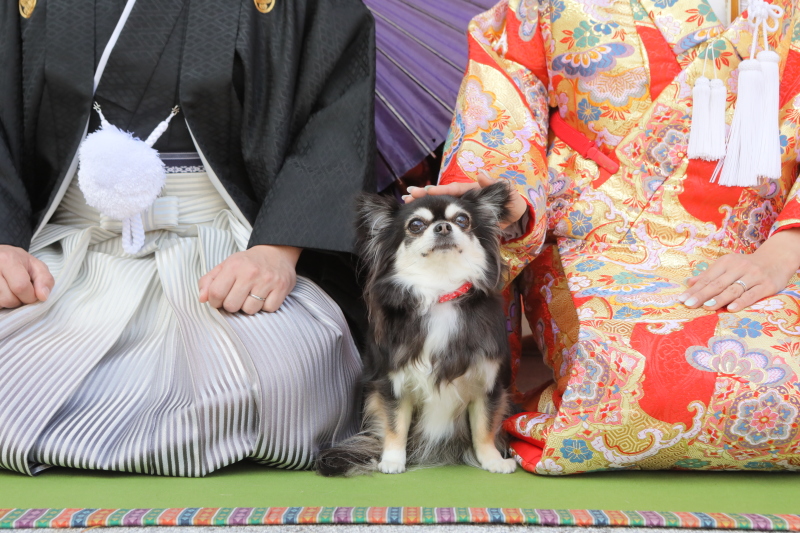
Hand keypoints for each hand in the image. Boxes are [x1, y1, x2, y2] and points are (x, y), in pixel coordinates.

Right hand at [0, 245, 54, 308]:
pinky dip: (1, 302)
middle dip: (18, 300)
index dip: (30, 296)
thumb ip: (45, 280)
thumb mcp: (36, 266)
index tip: (32, 294)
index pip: (20, 287)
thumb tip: (43, 296)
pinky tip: (3, 293)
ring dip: (8, 302)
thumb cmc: (18, 261)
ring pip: (0, 303)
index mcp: (7, 260)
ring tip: (9, 291)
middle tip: (19, 291)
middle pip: (8, 298)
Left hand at [198, 245, 300, 313]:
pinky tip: (265, 295)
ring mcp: (267, 281)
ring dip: (249, 306)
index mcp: (234, 266)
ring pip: (250, 310)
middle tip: (238, 296)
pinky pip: (268, 309)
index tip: (220, 299)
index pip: (216, 294)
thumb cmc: (248, 262)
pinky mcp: (281, 288)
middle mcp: (250, 273)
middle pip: (232, 305)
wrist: (276, 252)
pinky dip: (266, 306)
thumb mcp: (226, 266)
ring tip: (252, 295)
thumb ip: (209, 281)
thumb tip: (202, 298)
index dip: (215, 301)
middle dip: (233, 304)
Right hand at [403, 171, 528, 229]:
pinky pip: (443, 215)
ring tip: (406, 201)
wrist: (516, 217)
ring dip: (423, 203)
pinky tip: (417, 216)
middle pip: (441, 195)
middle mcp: (464, 196)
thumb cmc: (514, 204)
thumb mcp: (510, 195)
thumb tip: (482, 175)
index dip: (440, 191)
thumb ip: (497, 186)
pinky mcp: (461, 218)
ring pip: (439, 204)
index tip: (427, 191)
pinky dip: (430, 214)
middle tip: (408, 195)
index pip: (454, 189)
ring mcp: (461, 207)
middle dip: (424, 195)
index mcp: (472, 190)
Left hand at [678, 229, 799, 312]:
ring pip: (733, 289)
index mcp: (726, 262)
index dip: (694, 289)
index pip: (708, 278)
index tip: (681, 299)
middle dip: (702, 295)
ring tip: (706, 307)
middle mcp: (739, 268)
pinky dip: (741, 302)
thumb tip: (689, 282)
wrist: (777, 259)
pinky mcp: (767, 285)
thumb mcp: (728, 265)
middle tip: (689, 304)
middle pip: (718, 284)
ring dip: (719, 299)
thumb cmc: (747, 265)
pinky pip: (752, 295)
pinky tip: (731, 309)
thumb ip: (709, 275)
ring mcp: (753, 276)